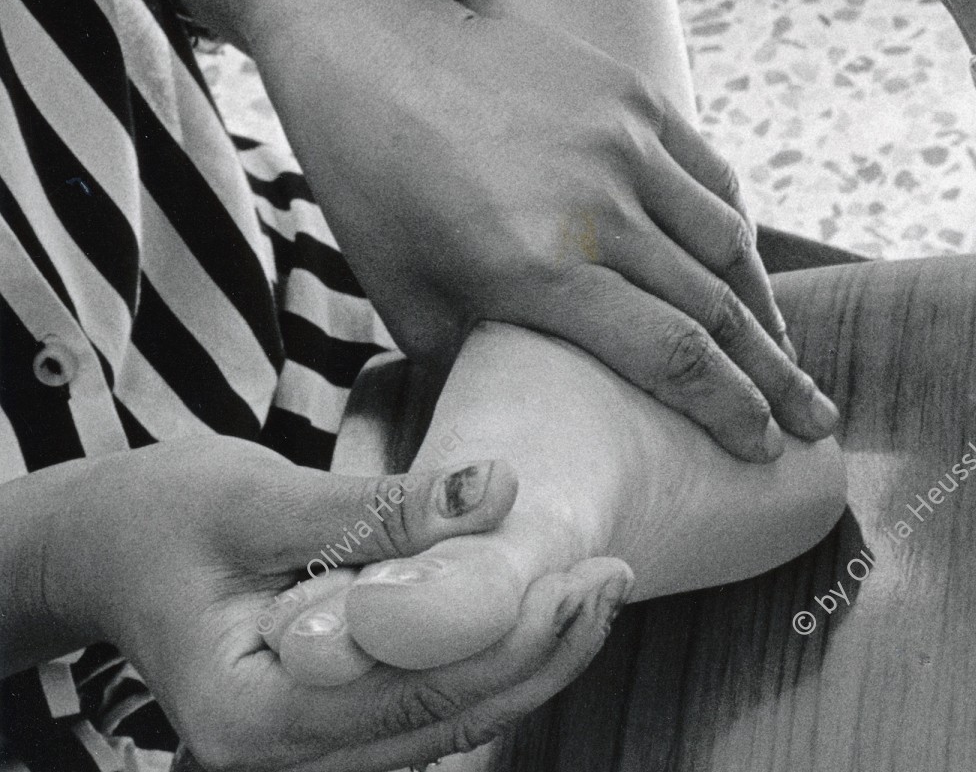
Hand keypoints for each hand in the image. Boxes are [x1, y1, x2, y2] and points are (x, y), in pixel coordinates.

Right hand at [50, 438, 628, 771]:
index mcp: (252, 717)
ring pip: (449, 724)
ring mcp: (308, 755)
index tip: (588, 571)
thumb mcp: (260, 496)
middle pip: (447, 719)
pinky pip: (429, 708)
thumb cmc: (162, 517)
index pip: (417, 688)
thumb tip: (499, 488)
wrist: (105, 550)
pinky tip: (542, 609)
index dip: (514, 635)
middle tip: (613, 573)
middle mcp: (280, 761)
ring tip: (599, 586)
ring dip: (530, 660)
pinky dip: (489, 662)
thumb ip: (382, 508)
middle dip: (543, 650)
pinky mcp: (332, 729)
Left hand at [139, 0, 834, 463]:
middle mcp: (598, 209)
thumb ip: (480, 369)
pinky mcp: (634, 100)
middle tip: (813, 421)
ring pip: (727, 243)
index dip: (730, 409)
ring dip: (766, 311)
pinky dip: (734, 233)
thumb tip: (522, 433)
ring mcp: (625, 145)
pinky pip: (710, 178)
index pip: (672, 354)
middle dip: (773, 378)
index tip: (761, 447)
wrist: (373, 49)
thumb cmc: (377, 187)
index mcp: (541, 270)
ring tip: (788, 360)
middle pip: (717, 309)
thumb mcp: (411, 301)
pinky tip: (747, 273)